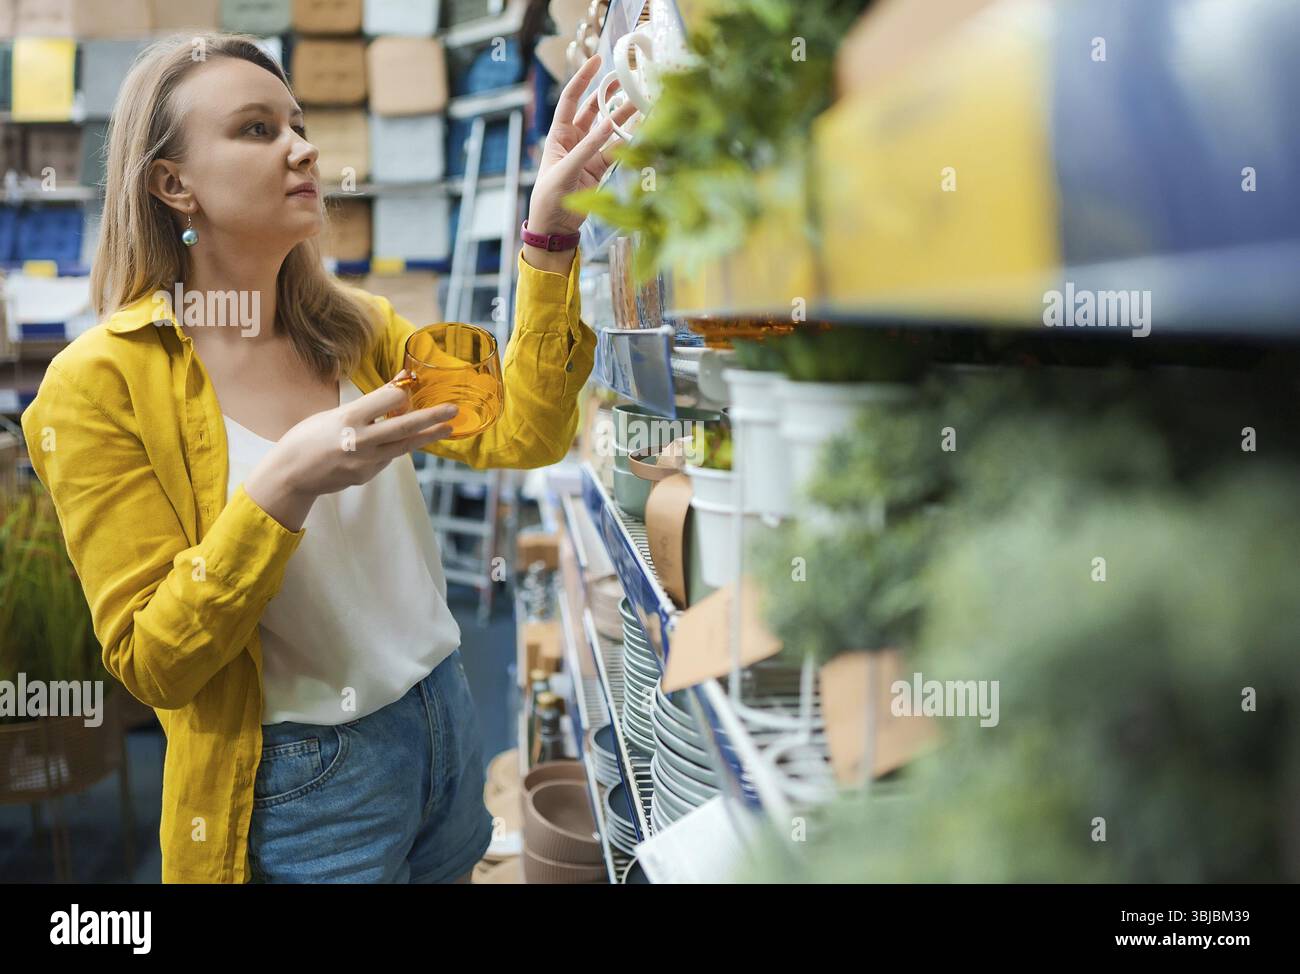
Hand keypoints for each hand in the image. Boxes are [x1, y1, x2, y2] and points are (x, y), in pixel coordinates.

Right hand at [244, 373, 457, 529]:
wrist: (292, 474)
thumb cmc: (309, 436)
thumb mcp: (334, 414)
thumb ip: (368, 403)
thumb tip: (400, 383)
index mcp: (347, 419)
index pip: (385, 401)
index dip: (402, 393)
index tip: (412, 386)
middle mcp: (359, 441)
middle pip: (403, 427)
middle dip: (431, 418)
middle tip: (453, 410)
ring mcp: (365, 462)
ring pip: (404, 446)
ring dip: (428, 436)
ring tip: (448, 427)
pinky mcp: (367, 475)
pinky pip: (388, 458)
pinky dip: (396, 447)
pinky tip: (400, 441)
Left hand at [525, 54, 638, 251]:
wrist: (554, 228)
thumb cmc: (549, 198)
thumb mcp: (565, 171)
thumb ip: (588, 148)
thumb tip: (609, 125)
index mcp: (558, 135)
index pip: (571, 99)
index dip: (583, 78)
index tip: (597, 60)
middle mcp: (573, 140)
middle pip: (592, 110)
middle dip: (608, 94)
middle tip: (625, 78)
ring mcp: (587, 154)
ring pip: (608, 130)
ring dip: (622, 117)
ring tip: (640, 102)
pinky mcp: (598, 169)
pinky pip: (615, 150)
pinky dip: (627, 142)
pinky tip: (640, 131)